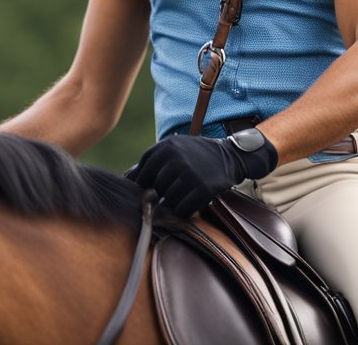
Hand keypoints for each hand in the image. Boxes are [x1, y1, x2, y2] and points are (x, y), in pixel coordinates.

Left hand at [125, 132, 277, 217]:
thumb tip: (126, 180)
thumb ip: (151, 163)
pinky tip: (194, 199)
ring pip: (168, 202)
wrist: (230, 156)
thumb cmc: (196, 155)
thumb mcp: (174, 150)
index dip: (147, 184)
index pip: (141, 175)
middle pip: (154, 190)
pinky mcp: (202, 189)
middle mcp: (175, 159)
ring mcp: (189, 174)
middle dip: (164, 193)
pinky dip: (186, 210)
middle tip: (179, 186)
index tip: (156, 186)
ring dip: (176, 202)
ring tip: (188, 191)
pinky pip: (182, 210)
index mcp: (165, 147)